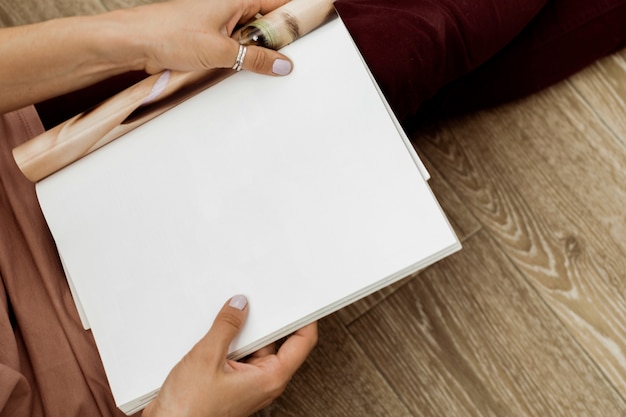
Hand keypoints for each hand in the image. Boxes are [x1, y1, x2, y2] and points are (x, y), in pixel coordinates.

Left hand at [127, 0, 293, 75]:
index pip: (279, 3)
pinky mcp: (210, 37)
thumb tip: (283, 65)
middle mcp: (230, 6)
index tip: (311, 34)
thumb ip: (255, 59)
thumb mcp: (220, 50)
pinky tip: (243, 70)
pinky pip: (236, 46)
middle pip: (267, 22)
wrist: (134, 43)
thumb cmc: (169, 33)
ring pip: (251, 37)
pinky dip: (241, 58)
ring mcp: (220, 22)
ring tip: (264, 68)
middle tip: (287, 61)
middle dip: (277, 42)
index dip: (296, 18)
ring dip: (257, 53)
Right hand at [142, 295, 317, 416]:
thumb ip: (226, 327)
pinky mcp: (231, 386)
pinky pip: (239, 357)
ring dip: (243, 333)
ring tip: (228, 317)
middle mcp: (264, 383)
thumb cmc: (188, 410)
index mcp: (270, 378)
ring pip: (254, 348)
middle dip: (265, 321)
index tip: (303, 301)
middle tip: (256, 301)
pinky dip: (230, 344)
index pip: (302, 342)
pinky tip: (217, 333)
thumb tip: (239, 306)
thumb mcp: (206, 357)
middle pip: (276, 342)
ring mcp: (248, 385)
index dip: (305, 319)